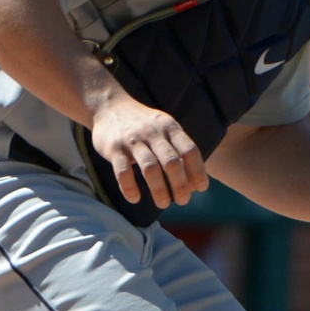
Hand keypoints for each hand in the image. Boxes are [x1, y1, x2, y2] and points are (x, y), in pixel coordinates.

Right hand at [90, 94, 207, 208]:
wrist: (109, 106)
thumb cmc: (143, 125)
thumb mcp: (164, 128)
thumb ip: (178, 150)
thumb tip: (195, 182)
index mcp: (169, 128)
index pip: (189, 150)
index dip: (197, 171)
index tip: (201, 189)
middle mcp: (153, 133)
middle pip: (171, 161)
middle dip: (180, 184)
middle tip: (183, 201)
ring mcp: (132, 140)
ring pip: (149, 168)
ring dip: (159, 189)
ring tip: (163, 204)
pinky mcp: (113, 148)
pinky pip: (123, 172)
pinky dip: (129, 188)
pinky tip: (135, 199)